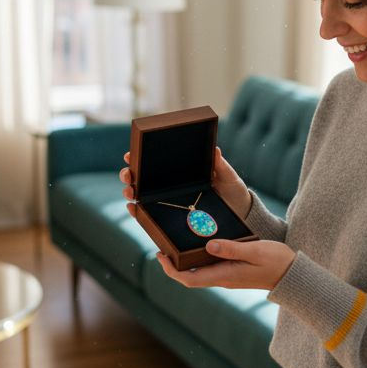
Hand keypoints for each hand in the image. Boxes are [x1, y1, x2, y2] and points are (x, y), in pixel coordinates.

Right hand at [120, 147, 251, 219]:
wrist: (237, 213)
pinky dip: (137, 212)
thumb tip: (215, 149)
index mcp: (180, 169)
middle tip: (129, 175)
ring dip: (130, 192)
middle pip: (142, 177)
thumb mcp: (227, 176)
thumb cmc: (231, 190)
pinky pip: (148, 215)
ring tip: (130, 192)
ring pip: (141, 195)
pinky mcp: (169, 218)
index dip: (139, 156)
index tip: (131, 154)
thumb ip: (220, 165)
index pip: (155, 160)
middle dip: (129, 174)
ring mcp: (167, 201)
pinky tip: (132, 209)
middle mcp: (170, 184)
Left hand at [157, 238, 296, 290]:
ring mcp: (228, 276)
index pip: (190, 279)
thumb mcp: (254, 251)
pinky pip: (210, 266)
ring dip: (185, 261)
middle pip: (190, 276)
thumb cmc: (276, 262)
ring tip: (175, 243)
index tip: (160, 256)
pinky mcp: (233, 271)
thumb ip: (232, 248)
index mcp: (225, 276)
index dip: (171, 271)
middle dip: (173, 265)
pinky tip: (199, 244)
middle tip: (162, 247)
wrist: (293, 275)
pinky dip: (199, 257)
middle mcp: (223, 278)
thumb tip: (208, 245)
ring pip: (199, 271)